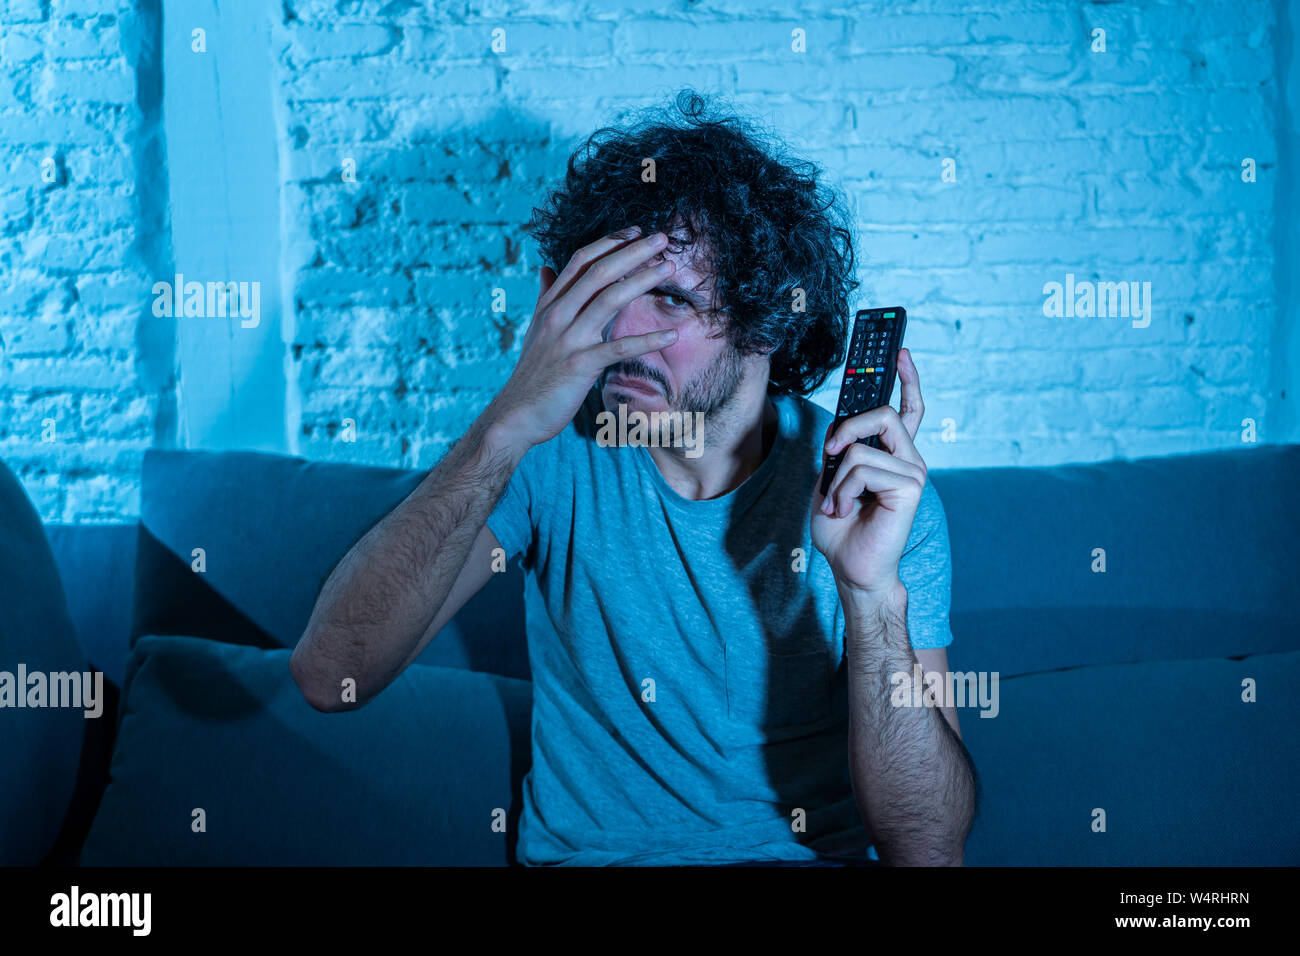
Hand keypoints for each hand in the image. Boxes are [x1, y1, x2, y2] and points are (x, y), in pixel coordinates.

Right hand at [485, 226, 678, 451]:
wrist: (516, 415)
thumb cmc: (533, 373)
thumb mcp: (536, 329)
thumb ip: (545, 296)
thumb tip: (545, 267)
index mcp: (550, 304)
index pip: (580, 261)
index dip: (609, 242)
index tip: (635, 231)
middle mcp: (558, 315)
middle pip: (599, 272)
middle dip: (633, 251)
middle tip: (662, 238)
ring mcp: (568, 339)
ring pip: (610, 299)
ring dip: (643, 280)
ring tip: (669, 267)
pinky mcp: (580, 366)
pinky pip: (619, 348)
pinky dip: (646, 340)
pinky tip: (670, 335)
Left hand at [811, 348, 927, 608]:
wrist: (852, 567)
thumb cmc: (842, 528)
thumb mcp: (831, 479)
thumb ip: (841, 450)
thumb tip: (841, 428)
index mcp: (893, 455)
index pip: (906, 408)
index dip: (906, 377)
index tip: (898, 349)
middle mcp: (909, 459)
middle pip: (881, 413)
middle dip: (846, 428)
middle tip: (830, 455)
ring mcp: (913, 471)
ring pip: (860, 449)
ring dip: (836, 481)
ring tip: (839, 505)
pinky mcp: (910, 486)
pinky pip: (862, 468)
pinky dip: (842, 490)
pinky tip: (846, 510)